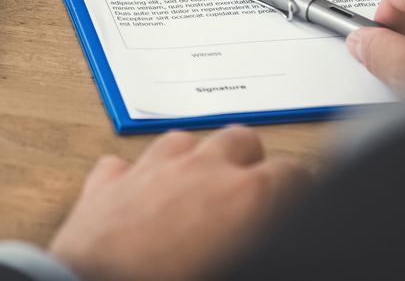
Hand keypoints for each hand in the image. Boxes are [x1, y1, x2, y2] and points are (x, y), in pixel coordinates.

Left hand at [49, 128, 311, 280]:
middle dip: (249, 161)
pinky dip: (135, 177)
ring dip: (194, 160)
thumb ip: (258, 238)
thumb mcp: (240, 264)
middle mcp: (200, 171)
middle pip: (240, 138)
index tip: (296, 202)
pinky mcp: (106, 183)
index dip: (298, 189)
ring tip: (195, 191)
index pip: (293, 172)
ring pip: (183, 140)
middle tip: (249, 192)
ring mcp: (150, 170)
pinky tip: (137, 198)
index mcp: (246, 197)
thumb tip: (265, 239)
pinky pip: (126, 164)